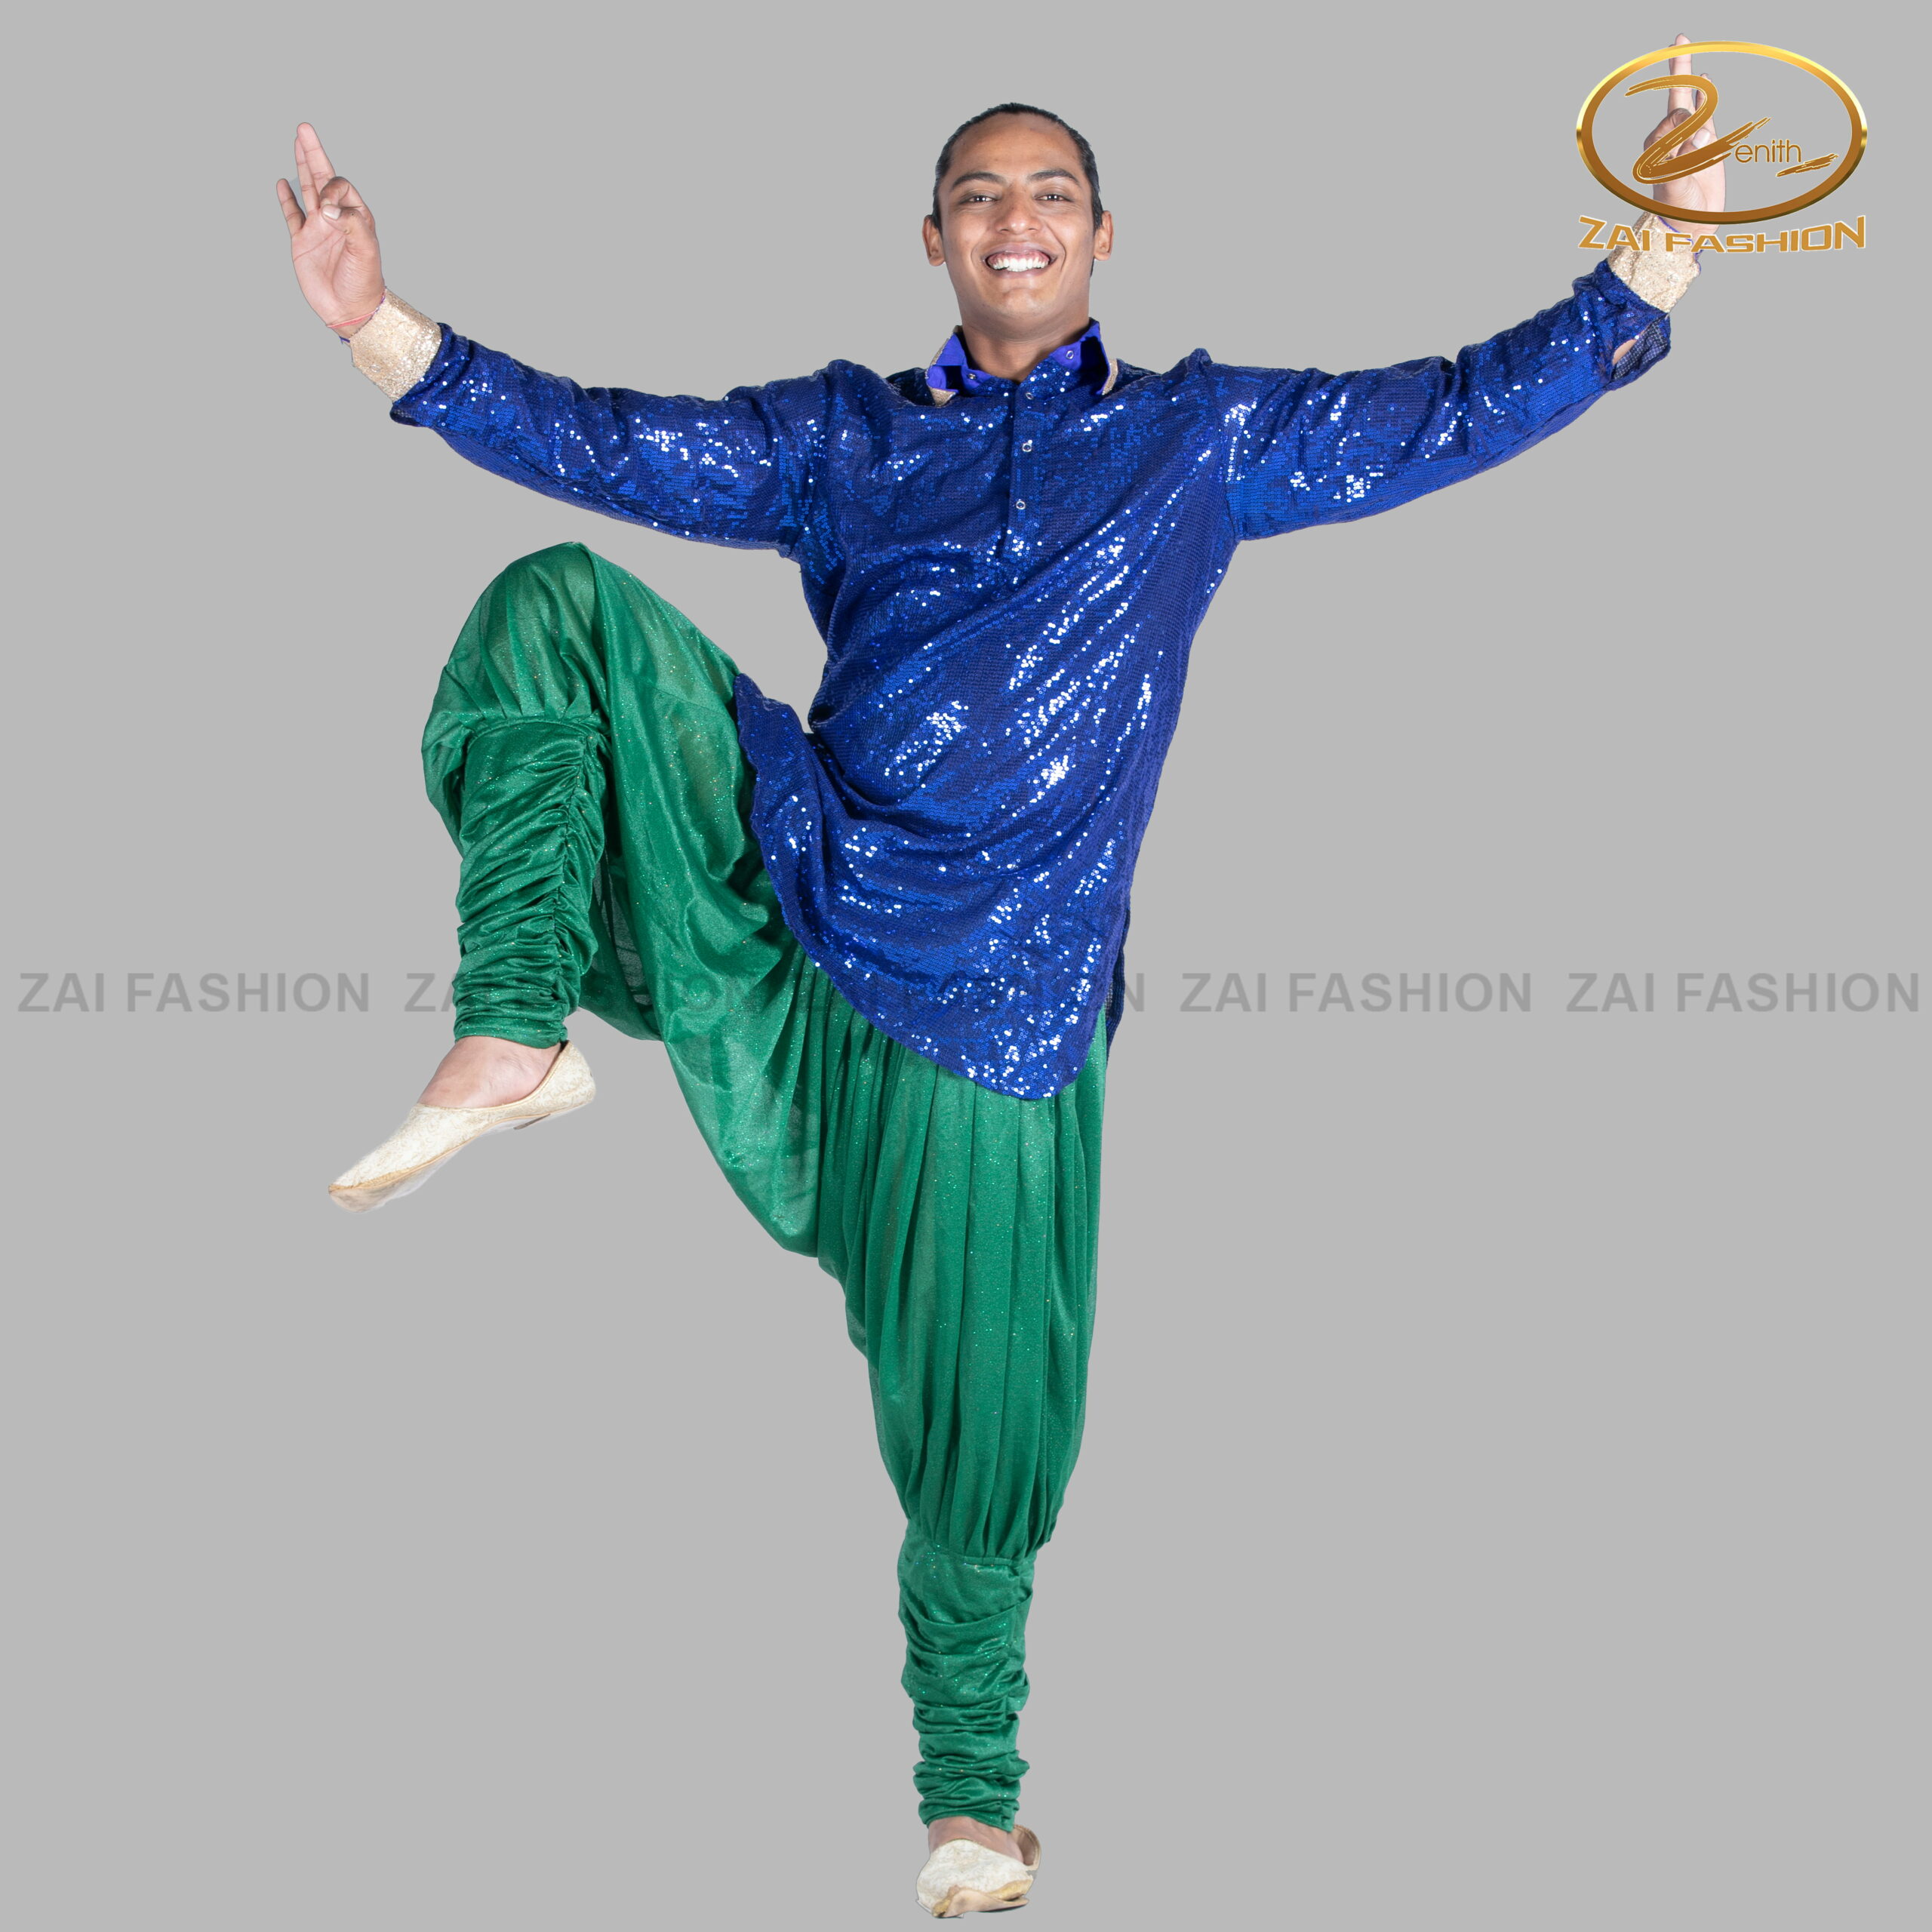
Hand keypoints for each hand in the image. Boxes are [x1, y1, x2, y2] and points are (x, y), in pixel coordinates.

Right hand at [276, 124, 386, 333]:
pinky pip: (292, 214)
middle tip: (304, 128)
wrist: (350, 310)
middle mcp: (335, 218)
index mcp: (354, 216)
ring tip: (297, 142)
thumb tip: (326, 205)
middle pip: (322, 177)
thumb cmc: (364, 282)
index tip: (328, 210)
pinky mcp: (302, 242)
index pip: (340, 186)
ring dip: (301, 166)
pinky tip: (282, 183)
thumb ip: (350, 223)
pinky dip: (286, 199)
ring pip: (306, 190)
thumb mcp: (365, 250)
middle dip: (314, 153)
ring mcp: (317, 228)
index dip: (332, 188)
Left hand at [1637, 34, 1725, 239]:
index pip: (1673, 120)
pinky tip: (1705, 78)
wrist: (1688, 226)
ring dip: (1690, 77)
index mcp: (1657, 147)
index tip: (1696, 143)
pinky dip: (1704, 94)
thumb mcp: (1674, 184)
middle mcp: (1670, 138)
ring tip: (1685, 50)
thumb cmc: (1676, 208)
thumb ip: (1683, 157)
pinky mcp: (1704, 143)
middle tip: (1679, 36)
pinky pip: (1706, 111)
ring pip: (1692, 100)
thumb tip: (1700, 131)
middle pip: (1676, 95)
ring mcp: (1688, 138)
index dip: (1686, 125)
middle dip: (1678, 68)